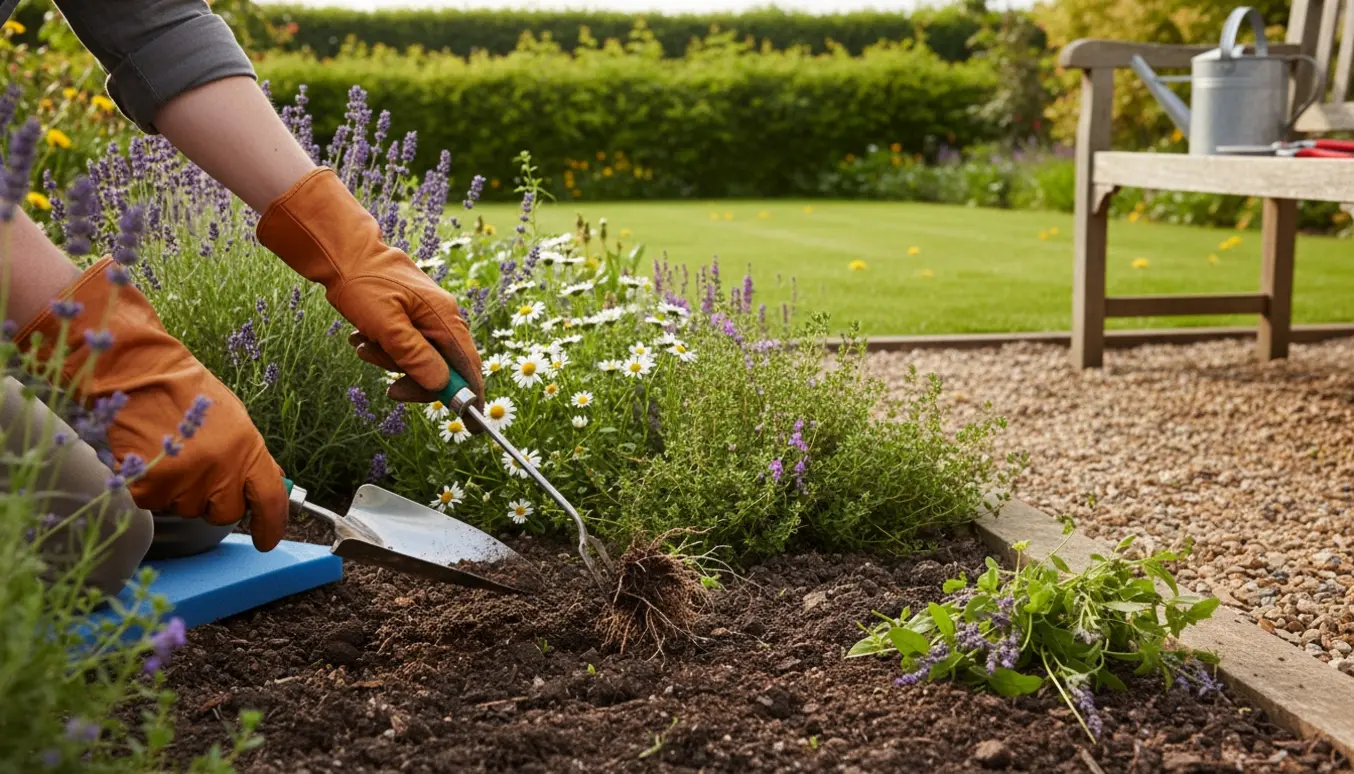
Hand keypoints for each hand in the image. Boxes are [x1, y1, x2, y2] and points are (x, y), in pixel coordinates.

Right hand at [16, 258, 289, 550]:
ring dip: (181, 492)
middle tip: (199, 471)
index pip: (270, 499)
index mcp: (248, 448)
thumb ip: (250, 456)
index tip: (267, 540)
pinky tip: (150, 459)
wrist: (140, 374)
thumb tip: (269, 486)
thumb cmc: (188, 393)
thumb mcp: (235, 419)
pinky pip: (156, 504)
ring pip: (188, 509)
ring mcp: (185, 479)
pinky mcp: (150, 486)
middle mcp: (221, 468)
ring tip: (172, 454)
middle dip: (215, 501)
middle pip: (226, 513)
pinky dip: (151, 488)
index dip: (272, 525)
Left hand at [256, 168, 484, 408]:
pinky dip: (385, 350)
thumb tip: (441, 385)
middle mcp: (443, 318)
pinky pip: (406, 347)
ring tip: (363, 345)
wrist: (343, 253)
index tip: (472, 426)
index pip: (469, 366)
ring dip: (391, 362)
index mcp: (444, 318)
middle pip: (444, 368)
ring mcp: (428, 317)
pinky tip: (363, 337)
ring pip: (420, 359)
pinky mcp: (412, 317)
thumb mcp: (386, 325)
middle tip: (390, 390)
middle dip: (413, 379)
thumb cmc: (363, 284)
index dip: (471, 397)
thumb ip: (415, 356)